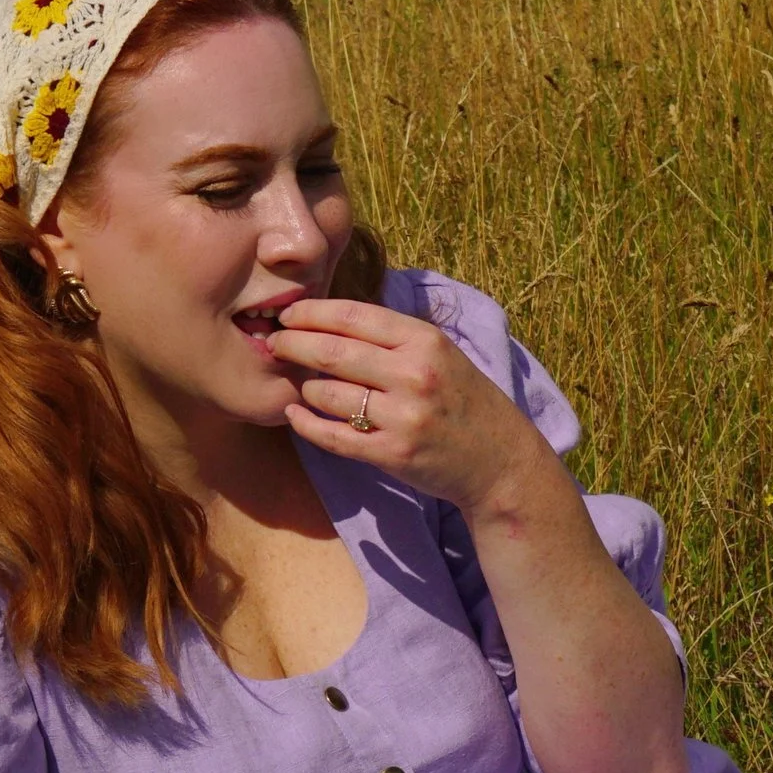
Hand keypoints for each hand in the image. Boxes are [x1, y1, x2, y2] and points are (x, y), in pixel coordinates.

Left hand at [272, 296, 553, 522]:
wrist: (499, 460)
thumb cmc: (463, 400)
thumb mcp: (441, 353)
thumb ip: (394, 336)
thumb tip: (331, 317)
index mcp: (425, 340)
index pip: (353, 316)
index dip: (311, 312)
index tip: (289, 313)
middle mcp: (414, 374)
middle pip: (332, 352)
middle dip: (292, 344)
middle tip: (274, 344)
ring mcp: (404, 417)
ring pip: (327, 395)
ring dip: (304, 388)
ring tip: (299, 383)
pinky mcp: (393, 454)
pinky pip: (334, 437)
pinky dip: (307, 425)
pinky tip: (295, 415)